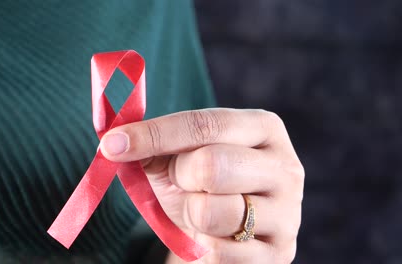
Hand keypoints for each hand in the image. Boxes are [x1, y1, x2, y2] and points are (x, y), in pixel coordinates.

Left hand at [100, 108, 303, 263]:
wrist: (224, 234)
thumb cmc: (199, 187)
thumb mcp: (179, 158)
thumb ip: (154, 144)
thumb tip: (114, 141)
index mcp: (264, 129)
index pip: (205, 124)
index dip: (155, 133)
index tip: (112, 144)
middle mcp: (286, 167)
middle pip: (211, 165)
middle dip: (180, 177)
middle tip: (181, 181)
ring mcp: (289, 213)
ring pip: (213, 212)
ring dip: (190, 214)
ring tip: (199, 212)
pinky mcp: (279, 254)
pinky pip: (220, 252)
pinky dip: (201, 246)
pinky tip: (212, 237)